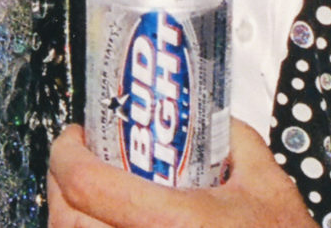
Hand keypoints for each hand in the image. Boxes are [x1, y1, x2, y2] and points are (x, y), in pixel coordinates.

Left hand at [48, 122, 316, 227]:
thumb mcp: (269, 185)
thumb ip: (234, 138)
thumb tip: (207, 113)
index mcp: (175, 225)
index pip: (87, 184)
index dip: (67, 153)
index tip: (73, 138)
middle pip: (67, 222)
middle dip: (61, 186)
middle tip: (75, 164)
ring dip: (73, 219)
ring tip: (88, 198)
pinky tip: (107, 226)